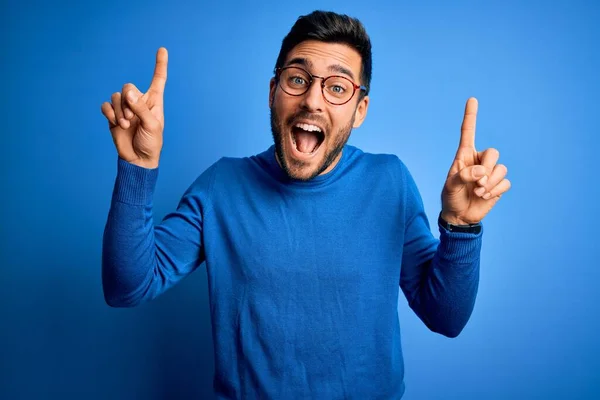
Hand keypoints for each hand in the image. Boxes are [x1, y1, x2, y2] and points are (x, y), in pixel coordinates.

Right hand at [101, 47, 167, 168]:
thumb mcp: (151, 125)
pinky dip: (109, 113)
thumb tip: (127, 92)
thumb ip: (140, 108)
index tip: (162, 49)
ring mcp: (126, 109)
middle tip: (132, 118)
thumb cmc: (151, 143)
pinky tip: (115, 123)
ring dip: (120, 110)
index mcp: (154, 102)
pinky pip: (106, 105)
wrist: (138, 159)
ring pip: (117, 96)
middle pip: (128, 87)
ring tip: (125, 124)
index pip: (158, 79)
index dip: (160, 65)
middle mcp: (139, 102)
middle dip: (128, 101)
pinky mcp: (113, 116)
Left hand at [441, 97, 510, 224]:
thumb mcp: (450, 186)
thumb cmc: (451, 197)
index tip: (472, 99)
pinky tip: (485, 196)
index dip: (470, 116)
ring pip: (501, 168)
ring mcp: (490, 172)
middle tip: (478, 183)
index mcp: (464, 156)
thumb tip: (481, 172)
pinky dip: (496, 190)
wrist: (460, 216)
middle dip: (488, 168)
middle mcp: (479, 160)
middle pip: (493, 152)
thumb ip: (463, 176)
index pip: (468, 132)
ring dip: (490, 183)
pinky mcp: (498, 185)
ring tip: (478, 192)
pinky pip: (505, 182)